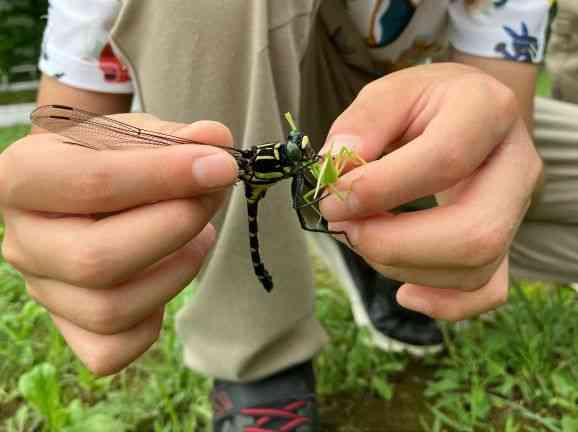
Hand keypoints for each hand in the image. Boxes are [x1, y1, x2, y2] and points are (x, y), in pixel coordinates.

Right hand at [0, 114, 237, 374]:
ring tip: (201, 234)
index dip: (167, 175)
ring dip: (177, 271)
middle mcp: (22, 240)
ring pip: (110, 309)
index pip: (92, 183)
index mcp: (23, 177)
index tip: (222, 166)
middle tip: (210, 199)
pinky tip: (171, 272)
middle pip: (96, 259)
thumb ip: (177, 136)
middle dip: (174, 228)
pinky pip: (111, 351)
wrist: (85, 188)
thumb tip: (218, 141)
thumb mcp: (138, 133)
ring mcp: (42, 290)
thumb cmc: (111, 157)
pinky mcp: (68, 328)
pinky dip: (156, 317)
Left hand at [320, 63, 541, 320]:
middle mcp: (516, 166)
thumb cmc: (426, 103)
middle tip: (344, 229)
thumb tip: (332, 170)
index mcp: (488, 112)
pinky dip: (443, 304)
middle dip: (393, 244)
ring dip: (400, 266)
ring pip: (473, 268)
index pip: (444, 160)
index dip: (379, 188)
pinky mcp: (504, 242)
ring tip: (361, 237)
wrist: (469, 112)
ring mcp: (516, 211)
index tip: (332, 198)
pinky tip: (405, 293)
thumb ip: (360, 124)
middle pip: (474, 232)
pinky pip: (487, 290)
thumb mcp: (389, 92)